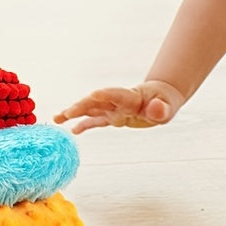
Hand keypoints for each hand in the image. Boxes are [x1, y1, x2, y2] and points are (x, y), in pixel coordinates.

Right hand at [53, 80, 185, 132]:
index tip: (92, 96)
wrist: (162, 98)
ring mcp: (114, 109)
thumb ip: (161, 109)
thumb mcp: (168, 107)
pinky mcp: (113, 117)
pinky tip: (72, 130)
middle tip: (65, 113)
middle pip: (96, 101)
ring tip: (57, 118)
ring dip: (75, 112)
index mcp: (131, 97)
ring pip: (91, 109)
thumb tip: (155, 110)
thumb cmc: (165, 102)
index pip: (115, 95)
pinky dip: (84, 124)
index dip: (104, 95)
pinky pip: (96, 120)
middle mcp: (118, 102)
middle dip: (81, 106)